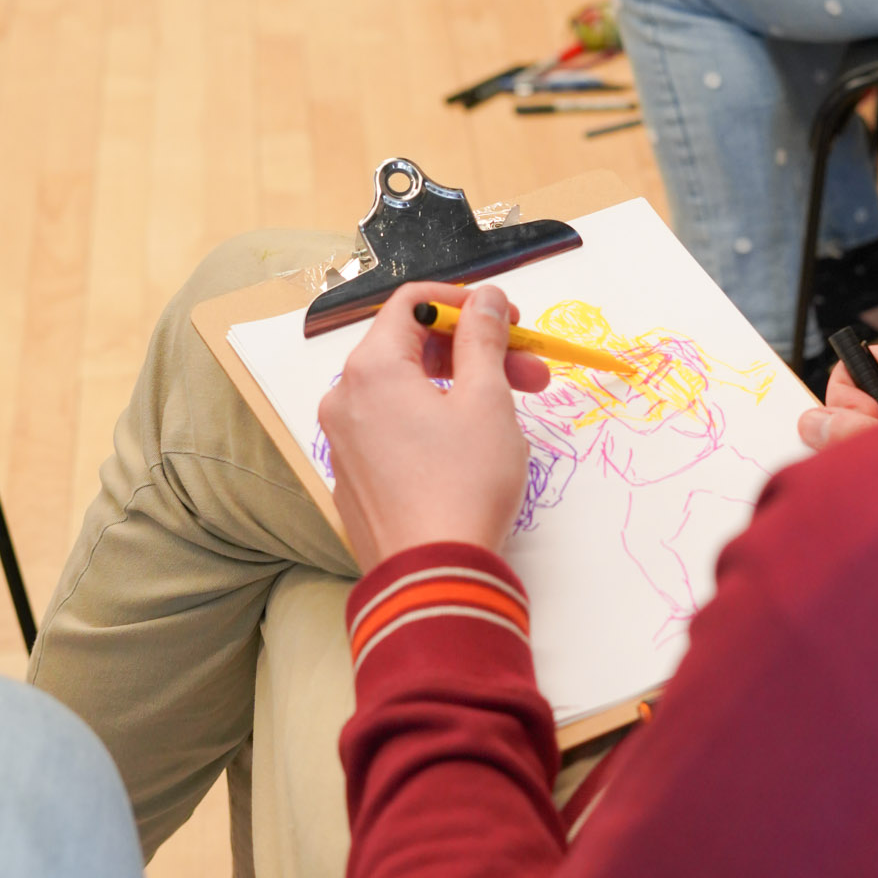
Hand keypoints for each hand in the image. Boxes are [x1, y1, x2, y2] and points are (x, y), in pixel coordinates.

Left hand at [319, 283, 551, 570]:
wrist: (433, 577)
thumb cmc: (463, 485)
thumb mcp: (487, 400)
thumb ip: (485, 338)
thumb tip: (486, 300)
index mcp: (371, 368)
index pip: (412, 302)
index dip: (466, 303)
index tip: (508, 319)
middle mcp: (345, 398)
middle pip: (412, 349)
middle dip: (476, 353)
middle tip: (532, 372)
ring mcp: (345, 442)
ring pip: (408, 392)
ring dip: (462, 389)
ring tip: (513, 415)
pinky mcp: (356, 479)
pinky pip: (395, 430)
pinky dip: (435, 423)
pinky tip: (475, 449)